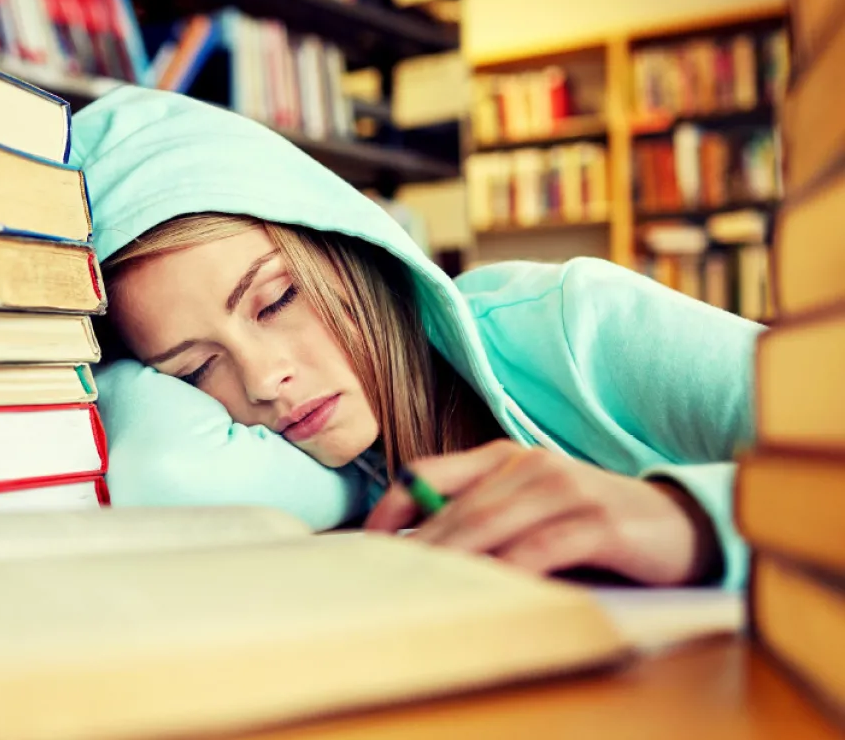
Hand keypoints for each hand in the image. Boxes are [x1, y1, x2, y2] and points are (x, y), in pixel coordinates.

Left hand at [364, 440, 720, 585]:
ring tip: (421, 586)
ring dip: (453, 558)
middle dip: (417, 546)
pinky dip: (511, 569)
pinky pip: (542, 548)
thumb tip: (420, 551)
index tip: (365, 540)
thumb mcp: (530, 511)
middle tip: (385, 577)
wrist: (679, 524)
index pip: (429, 473)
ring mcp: (564, 488)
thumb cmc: (591, 524)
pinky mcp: (597, 521)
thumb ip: (483, 517)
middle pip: (456, 507)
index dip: (392, 505)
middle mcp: (529, 463)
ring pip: (491, 524)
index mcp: (504, 458)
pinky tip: (490, 589)